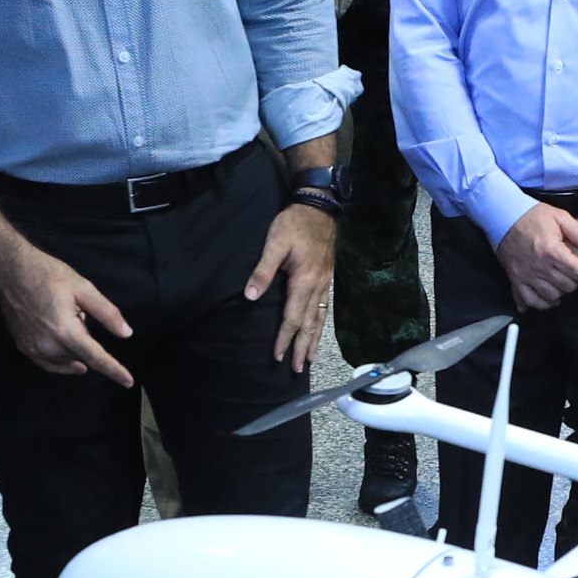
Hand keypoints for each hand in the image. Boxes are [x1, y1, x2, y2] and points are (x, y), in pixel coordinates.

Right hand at [0, 235, 135, 386]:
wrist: (10, 271)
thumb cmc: (49, 275)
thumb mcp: (83, 288)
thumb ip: (106, 313)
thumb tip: (126, 334)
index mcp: (65, 332)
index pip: (96, 358)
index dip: (115, 370)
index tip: (128, 382)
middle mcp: (48, 347)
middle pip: (81, 357)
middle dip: (86, 340)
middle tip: (77, 313)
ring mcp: (33, 349)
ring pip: (66, 361)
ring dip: (73, 347)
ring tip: (64, 320)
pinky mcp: (23, 348)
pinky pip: (50, 364)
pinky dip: (61, 361)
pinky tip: (64, 348)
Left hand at [248, 198, 337, 368]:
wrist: (319, 207)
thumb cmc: (294, 224)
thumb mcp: (274, 244)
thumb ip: (262, 271)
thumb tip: (250, 297)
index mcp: (304, 281)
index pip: (292, 318)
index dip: (284, 338)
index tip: (277, 356)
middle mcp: (318, 287)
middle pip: (309, 324)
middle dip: (301, 348)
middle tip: (296, 369)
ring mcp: (325, 284)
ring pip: (320, 319)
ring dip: (314, 341)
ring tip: (309, 360)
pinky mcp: (327, 279)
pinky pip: (325, 309)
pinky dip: (321, 326)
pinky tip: (318, 332)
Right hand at [495, 202, 577, 312]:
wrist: (504, 218)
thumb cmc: (533, 216)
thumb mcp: (560, 217)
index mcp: (552, 251)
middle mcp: (539, 267)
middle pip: (567, 286)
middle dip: (577, 281)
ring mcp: (526, 276)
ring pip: (551, 296)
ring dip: (561, 292)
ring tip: (564, 283)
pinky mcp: (516, 280)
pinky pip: (529, 300)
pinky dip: (540, 303)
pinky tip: (548, 298)